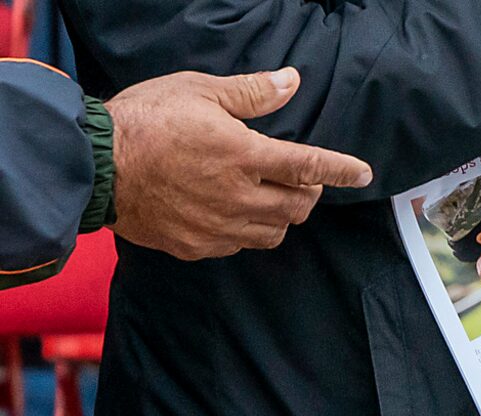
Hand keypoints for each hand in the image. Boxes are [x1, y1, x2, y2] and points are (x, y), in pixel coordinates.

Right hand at [103, 68, 371, 260]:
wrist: (93, 164)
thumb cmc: (144, 120)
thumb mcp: (197, 91)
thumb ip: (250, 93)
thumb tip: (290, 81)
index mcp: (244, 155)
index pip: (309, 166)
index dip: (341, 170)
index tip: (363, 174)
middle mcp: (239, 196)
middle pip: (299, 206)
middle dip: (307, 193)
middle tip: (298, 178)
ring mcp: (219, 226)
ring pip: (274, 231)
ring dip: (281, 215)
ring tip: (267, 195)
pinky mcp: (198, 245)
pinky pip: (239, 245)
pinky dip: (247, 231)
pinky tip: (234, 213)